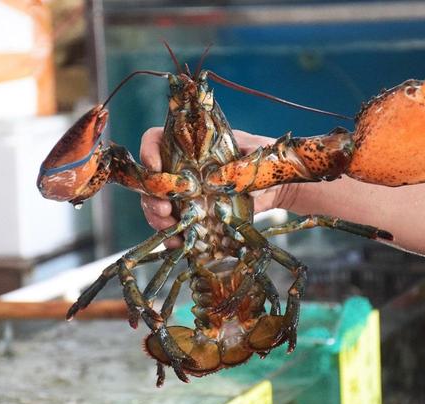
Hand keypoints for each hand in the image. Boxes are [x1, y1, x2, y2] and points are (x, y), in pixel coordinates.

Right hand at [139, 127, 301, 247]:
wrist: (274, 187)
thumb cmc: (262, 160)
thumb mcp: (256, 151)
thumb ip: (244, 158)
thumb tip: (229, 176)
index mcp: (191, 146)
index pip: (157, 140)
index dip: (149, 151)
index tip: (155, 168)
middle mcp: (182, 169)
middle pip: (152, 179)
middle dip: (151, 196)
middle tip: (164, 209)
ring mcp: (185, 194)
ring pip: (157, 203)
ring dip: (157, 218)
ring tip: (170, 228)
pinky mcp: (193, 215)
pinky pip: (174, 225)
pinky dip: (172, 235)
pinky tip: (177, 242)